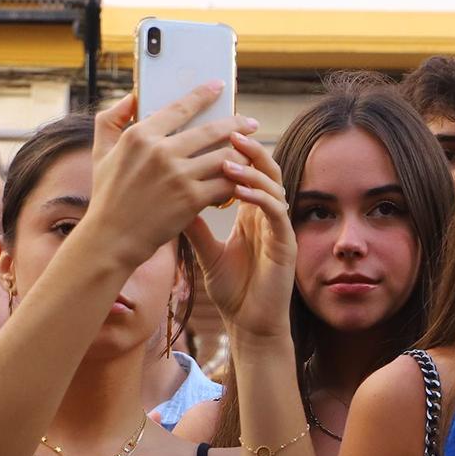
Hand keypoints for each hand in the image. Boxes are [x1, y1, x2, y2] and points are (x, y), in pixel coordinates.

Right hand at [85, 86, 254, 270]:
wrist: (112, 237)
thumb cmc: (108, 196)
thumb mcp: (101, 153)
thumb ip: (111, 120)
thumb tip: (132, 97)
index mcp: (139, 136)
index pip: (179, 108)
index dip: (203, 95)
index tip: (219, 86)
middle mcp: (160, 152)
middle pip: (211, 130)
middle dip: (237, 125)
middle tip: (251, 123)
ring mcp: (178, 175)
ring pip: (224, 156)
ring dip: (243, 154)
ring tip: (252, 153)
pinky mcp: (192, 198)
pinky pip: (225, 183)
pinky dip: (238, 181)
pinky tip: (245, 179)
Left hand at [190, 131, 295, 342]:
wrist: (250, 324)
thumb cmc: (232, 290)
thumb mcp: (205, 251)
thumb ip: (193, 224)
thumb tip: (169, 196)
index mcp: (251, 213)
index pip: (247, 171)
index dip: (235, 150)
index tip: (212, 133)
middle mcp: (268, 215)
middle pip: (265, 169)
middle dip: (248, 148)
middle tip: (227, 130)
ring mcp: (279, 228)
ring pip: (273, 185)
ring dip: (252, 169)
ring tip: (228, 157)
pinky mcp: (285, 243)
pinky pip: (276, 211)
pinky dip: (259, 197)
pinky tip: (239, 190)